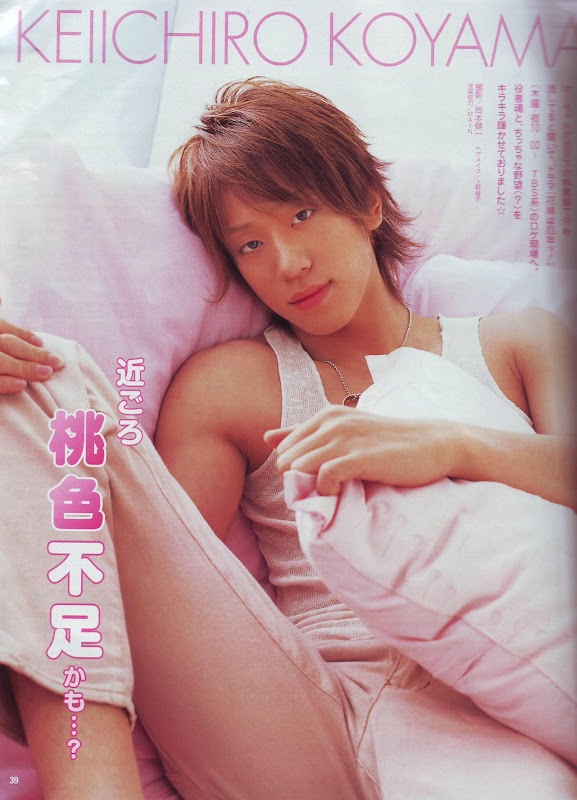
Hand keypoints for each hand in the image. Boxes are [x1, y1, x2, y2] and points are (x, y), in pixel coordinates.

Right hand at [0, 317, 63, 392]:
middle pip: (7, 343)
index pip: (2, 326)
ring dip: (24, 367)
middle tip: (58, 362)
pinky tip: (22, 385)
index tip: (41, 342)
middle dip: (34, 352)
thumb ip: (7, 337)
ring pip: (1, 360)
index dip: (22, 334)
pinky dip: (6, 383)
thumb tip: (17, 318)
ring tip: (47, 373)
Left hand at [264, 406, 456, 494]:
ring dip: (309, 486)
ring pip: (299, 467)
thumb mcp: (344, 431)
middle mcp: (331, 422)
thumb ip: (303, 433)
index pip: (284, 448)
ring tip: (332, 492)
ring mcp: (344, 439)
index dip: (294, 470)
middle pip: (286, 460)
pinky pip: (323, 477)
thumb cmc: (387, 442)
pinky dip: (325, 490)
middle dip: (297, 480)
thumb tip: (266, 437)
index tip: (317, 481)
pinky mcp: (359, 457)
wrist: (433, 444)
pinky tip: (339, 493)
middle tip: (324, 490)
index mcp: (326, 415)